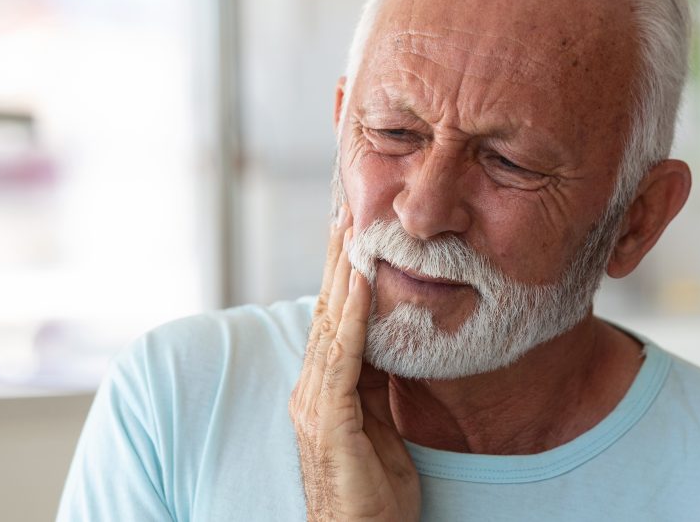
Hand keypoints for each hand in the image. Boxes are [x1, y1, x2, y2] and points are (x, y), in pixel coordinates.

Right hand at [289, 207, 420, 521]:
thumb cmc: (373, 491)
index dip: (342, 275)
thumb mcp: (380, 423)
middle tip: (346, 209)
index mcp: (325, 388)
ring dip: (344, 274)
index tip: (351, 232)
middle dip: (337, 259)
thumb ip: (377, 383)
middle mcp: (312, 388)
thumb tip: (387, 343)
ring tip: (353, 229)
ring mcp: (315, 402)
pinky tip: (362, 282)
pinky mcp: (329, 418)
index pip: (334, 320)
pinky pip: (343, 356)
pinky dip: (354, 315)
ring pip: (332, 324)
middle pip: (327, 310)